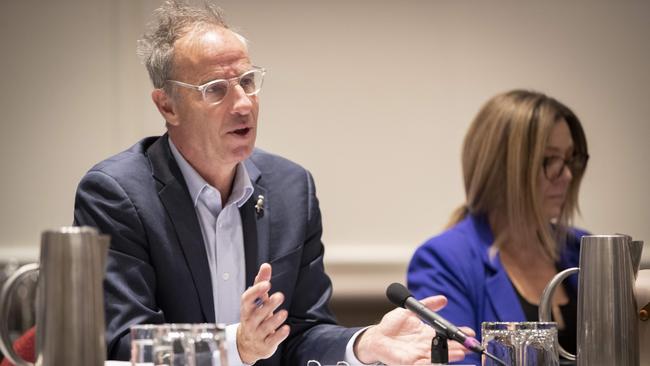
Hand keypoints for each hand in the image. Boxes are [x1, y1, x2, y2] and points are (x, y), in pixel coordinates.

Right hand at [236, 263, 289, 363]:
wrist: (247, 344)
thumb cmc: (254, 317)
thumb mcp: (256, 301)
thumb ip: (261, 283)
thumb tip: (266, 266)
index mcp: (247, 309)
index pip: (247, 299)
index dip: (256, 291)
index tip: (267, 284)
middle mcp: (250, 321)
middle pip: (257, 314)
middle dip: (268, 305)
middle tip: (280, 296)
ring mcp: (257, 334)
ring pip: (264, 328)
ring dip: (274, 320)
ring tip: (284, 313)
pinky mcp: (265, 345)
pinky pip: (271, 340)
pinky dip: (279, 335)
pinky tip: (286, 328)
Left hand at [353, 295, 472, 364]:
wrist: (376, 336)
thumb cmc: (392, 325)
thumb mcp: (410, 310)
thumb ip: (427, 305)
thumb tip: (443, 299)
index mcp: (427, 333)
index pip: (446, 334)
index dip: (458, 334)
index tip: (469, 332)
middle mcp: (425, 345)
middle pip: (445, 347)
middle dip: (458, 347)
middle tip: (468, 345)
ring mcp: (419, 354)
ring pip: (438, 356)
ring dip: (449, 355)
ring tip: (460, 352)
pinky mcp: (409, 362)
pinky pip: (423, 364)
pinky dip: (432, 362)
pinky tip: (440, 360)